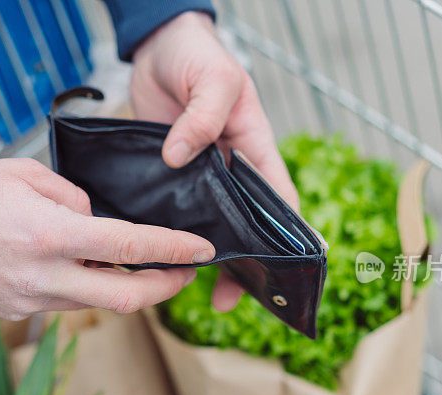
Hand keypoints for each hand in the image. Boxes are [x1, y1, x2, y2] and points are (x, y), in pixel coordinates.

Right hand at [0, 159, 214, 319]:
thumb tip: (99, 221)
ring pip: (96, 304)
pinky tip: (86, 270)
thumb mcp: (28, 175)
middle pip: (125, 298)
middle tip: (186, 273)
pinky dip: (86, 289)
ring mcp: (27, 301)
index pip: (130, 246)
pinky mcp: (14, 312)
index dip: (173, 251)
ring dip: (125, 287)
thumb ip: (75, 198)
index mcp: (48, 234)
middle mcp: (42, 276)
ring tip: (140, 265)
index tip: (202, 251)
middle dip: (165, 288)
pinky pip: (65, 305)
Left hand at [131, 11, 298, 311]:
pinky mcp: (168, 175)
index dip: (284, 238)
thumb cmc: (198, 55)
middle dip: (242, 263)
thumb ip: (203, 115)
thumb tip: (179, 158)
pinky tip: (159, 256)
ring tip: (193, 288)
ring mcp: (199, 175)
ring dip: (205, 255)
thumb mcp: (214, 78)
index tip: (279, 272)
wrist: (156, 47)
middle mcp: (230, 169)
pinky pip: (173, 210)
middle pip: (244, 225)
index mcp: (254, 148)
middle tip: (227, 300)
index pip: (278, 201)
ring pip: (209, 224)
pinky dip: (170, 233)